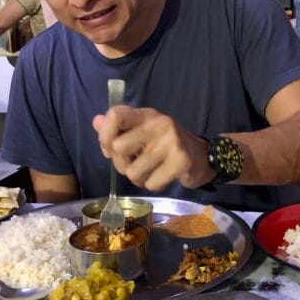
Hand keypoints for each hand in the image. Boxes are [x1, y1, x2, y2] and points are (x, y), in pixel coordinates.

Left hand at [92, 106, 214, 190]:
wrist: (203, 157)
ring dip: (139, 179)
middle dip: (121, 164)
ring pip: (133, 172)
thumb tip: (96, 121)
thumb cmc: (165, 145)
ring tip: (151, 171)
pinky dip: (154, 185)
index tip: (109, 149)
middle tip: (135, 164)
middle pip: (118, 148)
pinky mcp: (180, 161)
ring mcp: (171, 142)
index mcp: (146, 114)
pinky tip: (164, 176)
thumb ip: (119, 128)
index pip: (115, 115)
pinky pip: (151, 184)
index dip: (104, 136)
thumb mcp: (142, 132)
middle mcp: (158, 123)